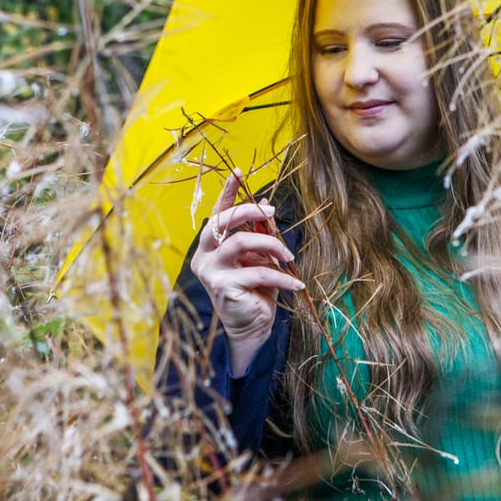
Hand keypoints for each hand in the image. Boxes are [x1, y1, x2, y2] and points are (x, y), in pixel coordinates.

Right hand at [190, 169, 303, 376]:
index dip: (228, 192)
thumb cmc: (254, 292)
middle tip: (272, 212)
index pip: (217, 213)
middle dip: (249, 212)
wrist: (251, 328)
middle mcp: (204, 256)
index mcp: (210, 246)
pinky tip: (296, 283)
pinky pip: (258, 271)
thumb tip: (266, 206)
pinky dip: (281, 276)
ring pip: (240, 243)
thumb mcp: (258, 259)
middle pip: (222, 222)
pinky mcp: (223, 287)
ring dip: (271, 245)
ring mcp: (210, 272)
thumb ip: (258, 235)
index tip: (239, 171)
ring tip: (289, 257)